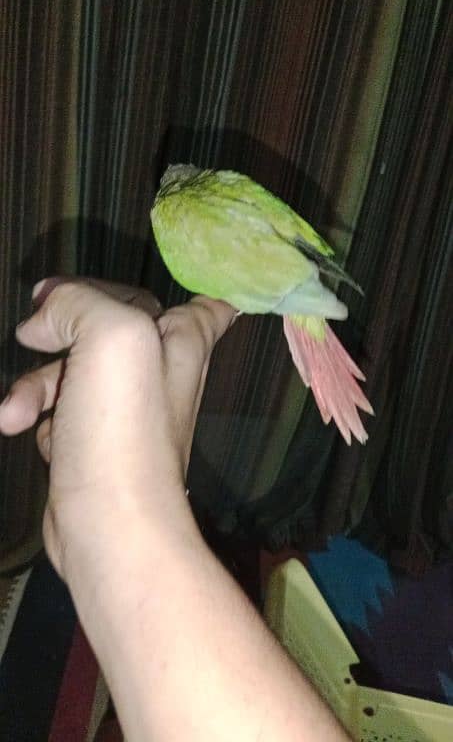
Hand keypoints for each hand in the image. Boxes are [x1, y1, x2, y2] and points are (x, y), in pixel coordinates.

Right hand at [0, 277, 234, 579]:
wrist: (107, 524)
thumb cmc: (124, 428)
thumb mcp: (111, 339)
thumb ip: (80, 302)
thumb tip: (44, 315)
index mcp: (180, 340)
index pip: (209, 303)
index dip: (206, 286)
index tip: (200, 277)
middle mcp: (158, 369)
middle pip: (112, 322)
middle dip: (66, 324)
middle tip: (33, 328)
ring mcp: (123, 407)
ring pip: (72, 365)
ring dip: (36, 382)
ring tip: (19, 411)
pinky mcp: (91, 439)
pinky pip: (58, 406)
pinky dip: (35, 413)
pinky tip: (21, 429)